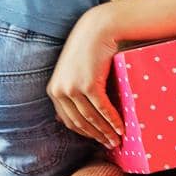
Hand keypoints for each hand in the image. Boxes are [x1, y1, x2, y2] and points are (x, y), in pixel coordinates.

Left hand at [48, 7, 125, 148]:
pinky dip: (113, 122)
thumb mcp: (72, 71)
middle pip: (80, 123)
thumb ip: (71, 91)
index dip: (84, 134)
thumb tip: (66, 118)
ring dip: (106, 132)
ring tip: (117, 140)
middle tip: (110, 146)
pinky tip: (121, 129)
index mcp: (54, 90)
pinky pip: (102, 109)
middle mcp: (60, 91)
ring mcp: (73, 88)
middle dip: (96, 137)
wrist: (97, 29)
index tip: (97, 140)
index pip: (69, 121)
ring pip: (91, 119)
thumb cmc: (88, 49)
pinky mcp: (88, 85)